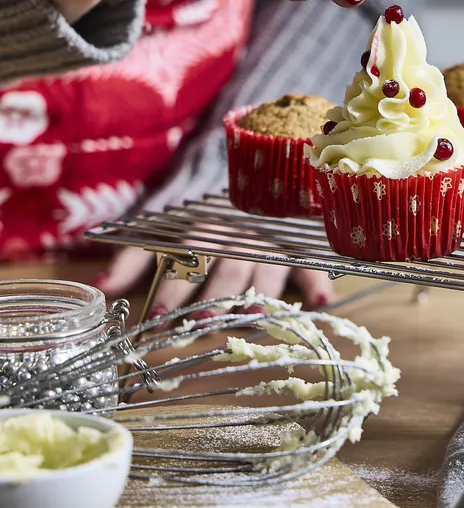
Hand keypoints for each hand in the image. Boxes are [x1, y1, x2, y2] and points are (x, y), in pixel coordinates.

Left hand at [93, 245, 333, 320]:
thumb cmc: (195, 223)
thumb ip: (131, 259)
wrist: (244, 186)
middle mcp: (237, 240)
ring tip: (252, 319)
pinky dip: (317, 283)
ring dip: (259, 295)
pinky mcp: (295, 253)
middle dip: (214, 297)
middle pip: (226, 270)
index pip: (188, 260)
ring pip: (266, 270)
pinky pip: (309, 266)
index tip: (156, 315)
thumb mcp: (159, 235)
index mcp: (203, 234)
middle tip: (201, 322)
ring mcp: (269, 246)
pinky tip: (322, 302)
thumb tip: (97, 287)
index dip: (173, 288)